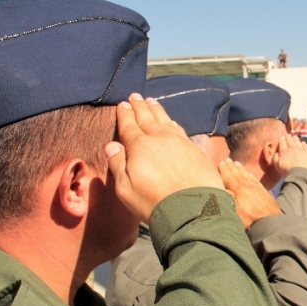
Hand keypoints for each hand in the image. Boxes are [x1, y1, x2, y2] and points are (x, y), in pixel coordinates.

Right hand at [106, 94, 224, 222]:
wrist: (193, 209)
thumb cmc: (155, 202)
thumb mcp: (126, 189)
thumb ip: (118, 165)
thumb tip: (111, 146)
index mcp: (139, 147)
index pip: (129, 126)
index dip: (124, 114)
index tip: (122, 105)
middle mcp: (159, 139)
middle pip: (147, 118)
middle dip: (139, 106)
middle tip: (135, 96)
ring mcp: (179, 142)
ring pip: (165, 120)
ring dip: (157, 110)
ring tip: (151, 101)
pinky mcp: (194, 149)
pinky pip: (180, 129)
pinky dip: (173, 122)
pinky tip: (171, 121)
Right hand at [218, 160, 280, 229]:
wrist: (271, 223)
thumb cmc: (250, 220)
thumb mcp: (235, 212)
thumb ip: (228, 199)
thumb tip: (223, 189)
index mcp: (238, 190)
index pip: (229, 177)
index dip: (224, 169)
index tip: (221, 162)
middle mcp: (248, 186)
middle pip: (238, 174)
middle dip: (231, 166)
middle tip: (227, 160)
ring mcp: (257, 188)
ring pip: (247, 175)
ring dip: (241, 169)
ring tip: (237, 163)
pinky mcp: (264, 192)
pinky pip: (256, 180)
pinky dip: (251, 176)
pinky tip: (250, 174)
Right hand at [273, 135, 306, 176]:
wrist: (300, 173)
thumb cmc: (287, 171)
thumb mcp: (278, 166)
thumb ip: (276, 159)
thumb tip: (276, 153)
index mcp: (284, 152)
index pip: (282, 143)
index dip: (282, 139)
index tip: (282, 137)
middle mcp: (292, 149)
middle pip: (290, 141)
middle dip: (288, 137)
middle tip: (288, 135)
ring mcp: (301, 150)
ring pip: (298, 142)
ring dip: (296, 139)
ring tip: (294, 137)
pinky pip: (305, 146)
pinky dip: (304, 143)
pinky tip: (303, 142)